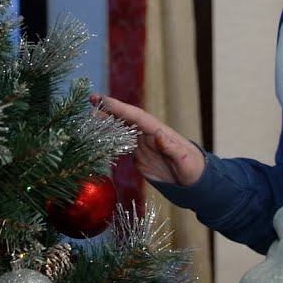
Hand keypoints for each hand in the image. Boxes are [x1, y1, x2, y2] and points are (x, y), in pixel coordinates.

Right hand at [90, 93, 205, 186]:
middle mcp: (148, 134)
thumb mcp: (185, 160)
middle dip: (109, 109)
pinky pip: (121, 145)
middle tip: (90, 101)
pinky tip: (96, 138)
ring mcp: (142, 144)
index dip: (119, 108)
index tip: (103, 100)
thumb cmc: (193, 168)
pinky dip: (109, 140)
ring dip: (106, 122)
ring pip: (121, 129)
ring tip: (88, 116)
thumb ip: (172, 148)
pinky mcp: (138, 156)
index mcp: (158, 130)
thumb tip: (158, 134)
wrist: (193, 182)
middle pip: (125, 118)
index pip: (136, 116)